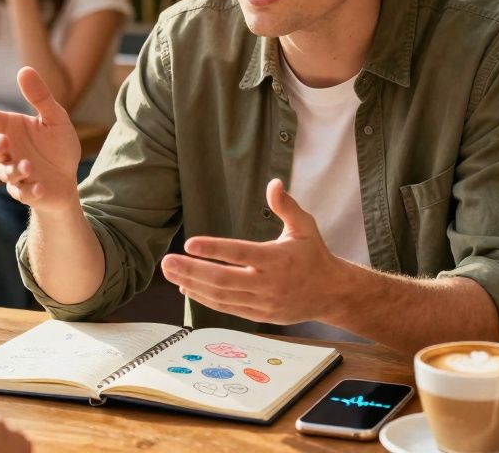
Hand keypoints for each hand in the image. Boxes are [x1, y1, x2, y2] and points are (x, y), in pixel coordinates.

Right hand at [0, 66, 81, 212]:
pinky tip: (40, 187)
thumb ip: (40, 97)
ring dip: (15, 169)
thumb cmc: (57, 146)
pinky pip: (22, 193)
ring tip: (29, 166)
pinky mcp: (26, 192)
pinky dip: (30, 191)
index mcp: (12, 129)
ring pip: (5, 173)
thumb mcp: (55, 118)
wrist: (67, 178)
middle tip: (3, 141)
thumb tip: (24, 70)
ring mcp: (15, 173)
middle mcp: (9, 151)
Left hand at [159, 179, 347, 324]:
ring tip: (170, 273)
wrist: (331, 293)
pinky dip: (205, 299)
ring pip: (222, 296)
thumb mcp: (305, 226)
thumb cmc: (314, 255)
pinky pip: (227, 308)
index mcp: (278, 259)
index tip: (190, 244)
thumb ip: (287, 206)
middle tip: (167, 262)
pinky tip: (188, 287)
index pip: (241, 253)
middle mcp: (269, 283)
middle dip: (192, 271)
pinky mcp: (260, 315)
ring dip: (193, 285)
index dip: (214, 249)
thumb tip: (273, 183)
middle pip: (224, 279)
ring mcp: (263, 302)